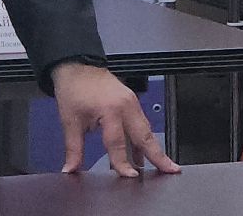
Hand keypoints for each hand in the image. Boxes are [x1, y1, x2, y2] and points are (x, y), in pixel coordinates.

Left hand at [51, 61, 180, 176]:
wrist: (77, 66)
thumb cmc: (74, 88)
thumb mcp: (70, 121)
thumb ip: (74, 148)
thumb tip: (71, 168)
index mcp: (110, 109)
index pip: (118, 143)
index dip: (123, 163)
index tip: (130, 177)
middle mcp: (126, 105)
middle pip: (145, 135)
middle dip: (159, 155)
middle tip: (171, 170)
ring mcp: (131, 102)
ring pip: (146, 130)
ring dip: (154, 148)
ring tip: (163, 166)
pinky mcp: (131, 102)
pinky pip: (141, 123)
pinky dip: (144, 139)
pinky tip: (142, 154)